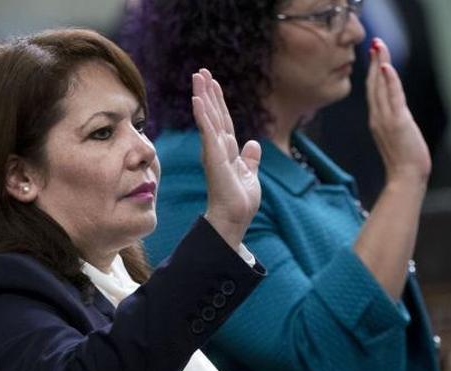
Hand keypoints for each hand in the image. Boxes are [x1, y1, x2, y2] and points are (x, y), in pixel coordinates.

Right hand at [192, 68, 261, 248]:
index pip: (223, 121)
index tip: (212, 83)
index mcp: (228, 151)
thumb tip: (253, 144)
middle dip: (207, 92)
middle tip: (200, 71)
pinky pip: (208, 133)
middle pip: (214, 115)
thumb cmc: (240, 202)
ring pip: (209, 119)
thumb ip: (250, 159)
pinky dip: (203, 116)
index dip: (218, 102)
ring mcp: (215, 153)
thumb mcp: (250, 176)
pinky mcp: (215, 159)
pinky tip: (197, 100)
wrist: (235, 220)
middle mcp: (218, 149)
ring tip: (198, 77)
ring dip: (203, 97)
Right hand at [366, 39, 430, 185]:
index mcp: (376, 121)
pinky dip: (389, 81)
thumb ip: (395, 123)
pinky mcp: (397, 122)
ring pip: (380, 86)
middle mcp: (377, 118)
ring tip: (379, 47)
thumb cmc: (405, 162)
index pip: (373, 91)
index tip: (374, 55)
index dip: (372, 72)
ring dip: (380, 64)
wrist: (406, 178)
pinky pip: (392, 97)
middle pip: (373, 84)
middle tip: (375, 43)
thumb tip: (398, 116)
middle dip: (374, 62)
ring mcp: (385, 119)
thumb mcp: (398, 137)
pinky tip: (386, 67)